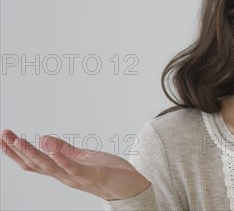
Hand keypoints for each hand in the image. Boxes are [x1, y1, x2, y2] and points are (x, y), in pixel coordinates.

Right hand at [1, 129, 150, 200]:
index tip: (3, 137)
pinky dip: (63, 160)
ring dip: (34, 153)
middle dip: (18, 151)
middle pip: (36, 165)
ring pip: (50, 167)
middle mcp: (65, 176)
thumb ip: (64, 150)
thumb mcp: (83, 157)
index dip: (16, 152)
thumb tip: (43, 138)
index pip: (33, 163)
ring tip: (19, 140)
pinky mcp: (94, 174)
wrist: (131, 187)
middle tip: (4, 136)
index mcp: (62, 171)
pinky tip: (52, 150)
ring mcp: (78, 177)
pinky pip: (75, 168)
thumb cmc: (108, 172)